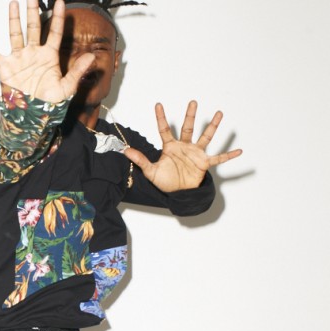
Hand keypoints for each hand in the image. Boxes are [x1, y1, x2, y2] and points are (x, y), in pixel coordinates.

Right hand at [0, 0, 95, 102]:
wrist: (33, 116)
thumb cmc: (49, 103)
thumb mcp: (67, 87)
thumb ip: (78, 71)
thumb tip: (91, 57)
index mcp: (49, 56)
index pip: (54, 32)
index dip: (58, 17)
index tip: (60, 1)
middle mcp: (33, 54)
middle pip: (33, 27)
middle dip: (33, 11)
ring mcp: (19, 59)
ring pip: (15, 35)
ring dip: (14, 20)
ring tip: (13, 4)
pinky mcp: (6, 68)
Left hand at [125, 101, 242, 192]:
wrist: (177, 193)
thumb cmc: (165, 181)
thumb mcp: (150, 171)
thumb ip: (140, 160)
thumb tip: (125, 151)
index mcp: (170, 147)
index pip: (164, 130)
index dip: (161, 118)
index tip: (158, 105)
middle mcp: (184, 147)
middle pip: (188, 128)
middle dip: (190, 115)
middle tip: (192, 102)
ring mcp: (195, 154)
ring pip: (205, 137)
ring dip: (212, 126)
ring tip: (219, 114)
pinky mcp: (204, 164)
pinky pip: (218, 159)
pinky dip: (228, 156)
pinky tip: (239, 151)